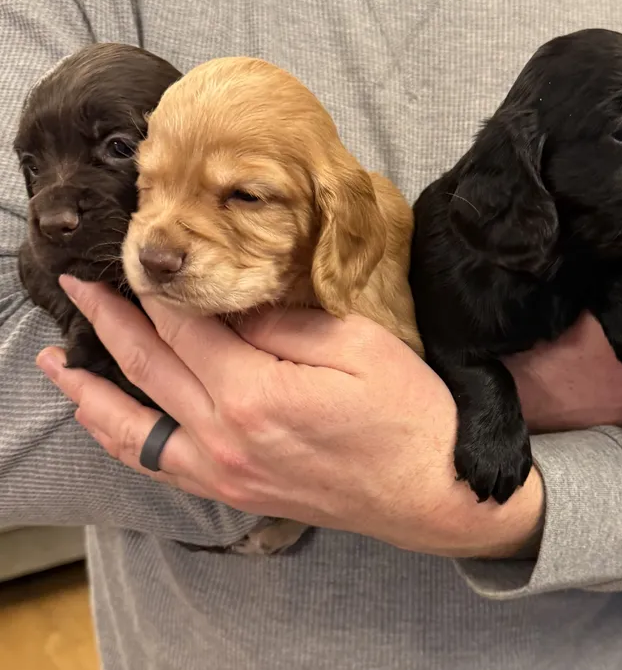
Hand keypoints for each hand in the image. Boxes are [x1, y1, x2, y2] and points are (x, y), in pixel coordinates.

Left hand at [36, 276, 543, 558]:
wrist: (433, 490)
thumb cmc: (407, 413)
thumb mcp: (357, 344)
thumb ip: (284, 322)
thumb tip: (235, 305)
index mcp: (253, 391)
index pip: (185, 327)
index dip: (158, 291)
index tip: (136, 259)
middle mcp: (224, 436)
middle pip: (150, 368)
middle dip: (108, 323)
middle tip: (76, 288)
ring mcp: (225, 472)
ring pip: (136, 429)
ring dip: (92, 393)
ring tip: (58, 368)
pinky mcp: (236, 491)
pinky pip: (160, 467)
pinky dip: (124, 442)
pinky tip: (110, 426)